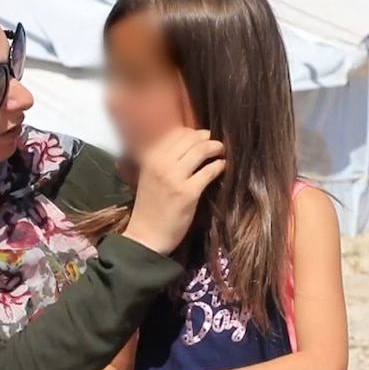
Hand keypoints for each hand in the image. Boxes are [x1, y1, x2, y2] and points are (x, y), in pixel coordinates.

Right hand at [122, 129, 224, 254]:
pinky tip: (222, 167)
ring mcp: (174, 178)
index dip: (194, 133)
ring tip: (221, 151)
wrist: (146, 236)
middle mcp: (161, 164)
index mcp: (150, 157)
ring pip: (201, 150)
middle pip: (191, 139)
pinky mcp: (187, 193)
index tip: (203, 138)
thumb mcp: (150, 176)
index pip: (177, 134)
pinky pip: (209, 171)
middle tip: (217, 144)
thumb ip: (164, 160)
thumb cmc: (150, 207)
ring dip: (216, 148)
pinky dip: (219, 166)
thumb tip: (189, 144)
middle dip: (208, 138)